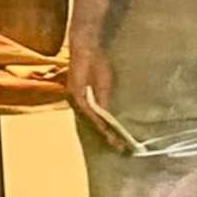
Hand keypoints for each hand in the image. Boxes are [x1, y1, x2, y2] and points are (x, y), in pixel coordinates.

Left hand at [63, 30, 125, 145]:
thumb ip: (103, 102)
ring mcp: (76, 100)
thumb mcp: (103, 86)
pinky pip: (88, 111)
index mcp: (86, 102)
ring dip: (104, 133)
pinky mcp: (76, 94)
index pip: (98, 121)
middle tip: (121, 148)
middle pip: (94, 125)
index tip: (121, 142)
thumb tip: (108, 118)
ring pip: (92, 122)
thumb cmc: (96, 63)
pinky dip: (98, 121)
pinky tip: (106, 129)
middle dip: (108, 137)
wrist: (87, 49)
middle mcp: (79, 104)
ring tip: (116, 142)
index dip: (109, 132)